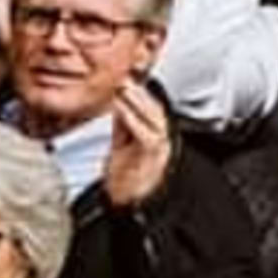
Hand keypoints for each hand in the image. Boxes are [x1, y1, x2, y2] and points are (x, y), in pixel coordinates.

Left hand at [102, 79, 174, 209]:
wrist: (132, 203)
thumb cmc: (128, 176)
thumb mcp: (124, 143)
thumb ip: (123, 124)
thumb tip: (118, 101)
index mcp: (152, 133)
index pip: (148, 106)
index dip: (139, 90)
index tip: (126, 74)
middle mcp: (160, 138)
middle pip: (154, 108)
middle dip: (140, 91)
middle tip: (125, 76)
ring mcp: (159, 148)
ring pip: (154, 118)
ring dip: (138, 101)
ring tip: (125, 88)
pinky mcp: (152, 158)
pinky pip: (147, 136)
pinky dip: (135, 121)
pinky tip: (123, 110)